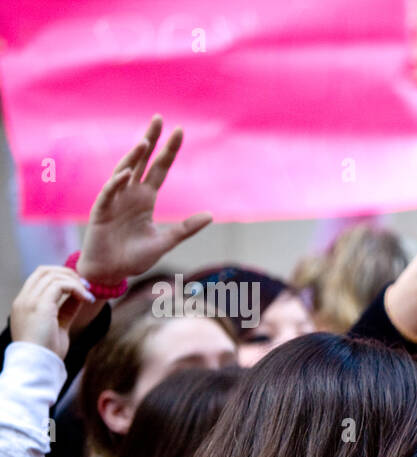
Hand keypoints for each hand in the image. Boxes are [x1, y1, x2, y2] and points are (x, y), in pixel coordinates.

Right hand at [9, 269, 93, 360]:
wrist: (38, 365)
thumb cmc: (48, 352)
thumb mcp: (59, 326)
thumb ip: (66, 310)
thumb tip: (79, 297)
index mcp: (23, 304)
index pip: (39, 278)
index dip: (60, 277)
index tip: (79, 287)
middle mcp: (23, 300)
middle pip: (44, 271)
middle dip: (67, 274)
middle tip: (86, 286)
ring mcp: (29, 301)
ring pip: (52, 275)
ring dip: (75, 282)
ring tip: (88, 295)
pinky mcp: (40, 306)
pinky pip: (60, 285)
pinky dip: (76, 288)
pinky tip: (87, 299)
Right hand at [77, 115, 212, 284]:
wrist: (110, 272)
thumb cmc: (134, 258)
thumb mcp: (165, 242)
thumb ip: (186, 229)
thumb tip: (211, 215)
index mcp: (145, 199)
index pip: (159, 169)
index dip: (169, 151)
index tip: (179, 131)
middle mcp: (130, 194)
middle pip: (141, 161)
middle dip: (150, 140)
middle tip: (159, 119)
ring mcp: (114, 201)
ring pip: (124, 172)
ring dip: (133, 157)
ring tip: (145, 142)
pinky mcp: (101, 212)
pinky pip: (108, 194)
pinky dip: (116, 183)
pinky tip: (127, 173)